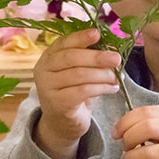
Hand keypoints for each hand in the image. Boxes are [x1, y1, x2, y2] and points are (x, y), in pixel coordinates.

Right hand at [33, 29, 120, 158]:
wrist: (62, 124)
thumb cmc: (73, 93)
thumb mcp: (77, 72)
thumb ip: (87, 59)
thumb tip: (111, 49)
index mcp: (48, 57)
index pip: (63, 43)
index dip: (80, 37)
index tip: (97, 33)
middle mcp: (43, 69)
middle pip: (71, 57)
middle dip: (96, 57)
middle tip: (116, 58)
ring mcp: (47, 87)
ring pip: (79, 74)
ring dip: (102, 74)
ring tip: (115, 77)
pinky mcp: (57, 103)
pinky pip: (82, 91)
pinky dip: (101, 88)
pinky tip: (112, 88)